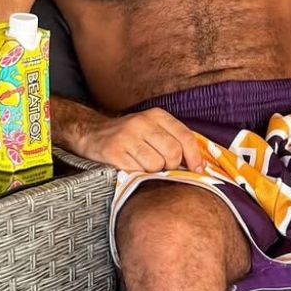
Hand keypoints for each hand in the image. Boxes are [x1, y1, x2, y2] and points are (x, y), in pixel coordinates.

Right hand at [74, 107, 205, 174]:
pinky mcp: (114, 152)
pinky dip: (137, 174)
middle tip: (161, 167)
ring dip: (152, 172)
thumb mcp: (153, 128)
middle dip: (171, 166)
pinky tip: (131, 167)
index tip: (197, 170)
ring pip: (156, 165)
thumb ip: (175, 140)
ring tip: (143, 165)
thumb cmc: (129, 136)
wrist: (91, 133)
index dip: (194, 157)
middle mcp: (142, 122)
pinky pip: (137, 172)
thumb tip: (199, 165)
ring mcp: (127, 136)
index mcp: (157, 115)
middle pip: (173, 153)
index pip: (185, 136)